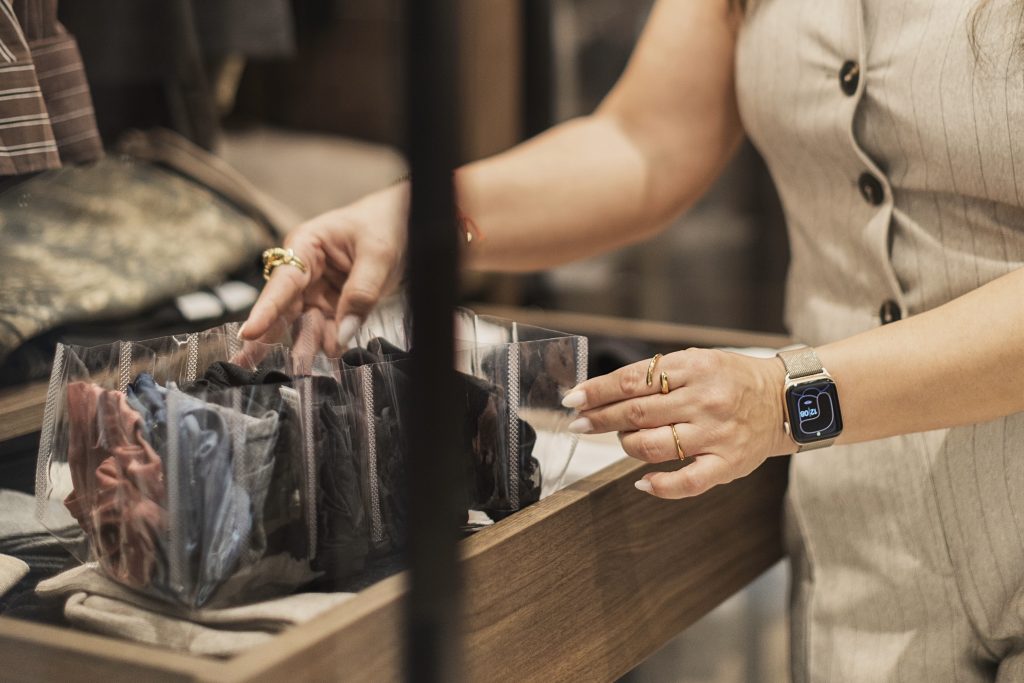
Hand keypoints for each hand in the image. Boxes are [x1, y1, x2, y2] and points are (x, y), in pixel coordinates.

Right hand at [239, 184, 408, 351]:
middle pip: (283, 308)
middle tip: (245, 365)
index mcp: (305, 246)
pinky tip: (329, 360)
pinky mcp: (334, 306)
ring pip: (304, 324)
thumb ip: (361, 292)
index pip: (282, 283)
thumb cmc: (386, 225)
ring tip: (298, 371)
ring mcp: (318, 291)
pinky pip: (327, 329)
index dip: (265, 310)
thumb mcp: (378, 255)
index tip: (247, 334)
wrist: (408, 223)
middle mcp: (304, 271)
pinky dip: (328, 344)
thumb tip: (342, 334)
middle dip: (266, 337)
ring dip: (302, 347)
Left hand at [562, 348, 790, 498]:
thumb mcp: (697, 360)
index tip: (574, 400)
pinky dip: (658, 486)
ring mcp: (716, 435)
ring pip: (651, 446)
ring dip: (626, 445)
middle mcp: (704, 400)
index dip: (598, 392)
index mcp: (694, 368)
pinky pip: (685, 482)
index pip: (632, 380)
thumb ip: (657, 374)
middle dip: (600, 420)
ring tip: (622, 441)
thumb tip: (606, 392)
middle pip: (636, 413)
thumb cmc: (731, 379)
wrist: (784, 400)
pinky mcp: (727, 464)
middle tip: (580, 424)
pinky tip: (643, 483)